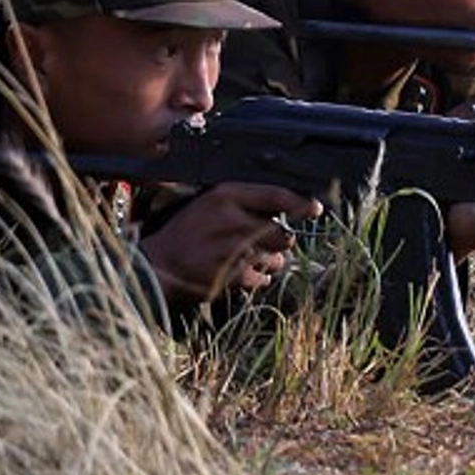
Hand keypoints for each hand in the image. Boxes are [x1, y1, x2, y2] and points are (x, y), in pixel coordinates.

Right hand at [139, 180, 318, 305]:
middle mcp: (233, 221)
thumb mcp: (211, 203)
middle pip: (282, 233)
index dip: (300, 203)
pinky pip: (263, 279)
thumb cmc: (187, 232)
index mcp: (226, 196)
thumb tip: (286, 207)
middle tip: (266, 242)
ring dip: (270, 261)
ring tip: (248, 258)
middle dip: (280, 240)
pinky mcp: (233, 277)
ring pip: (276, 258)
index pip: (276, 195)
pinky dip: (257, 278)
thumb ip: (246, 202)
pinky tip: (239, 272)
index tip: (314, 209)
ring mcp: (234, 251)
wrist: (160, 265)